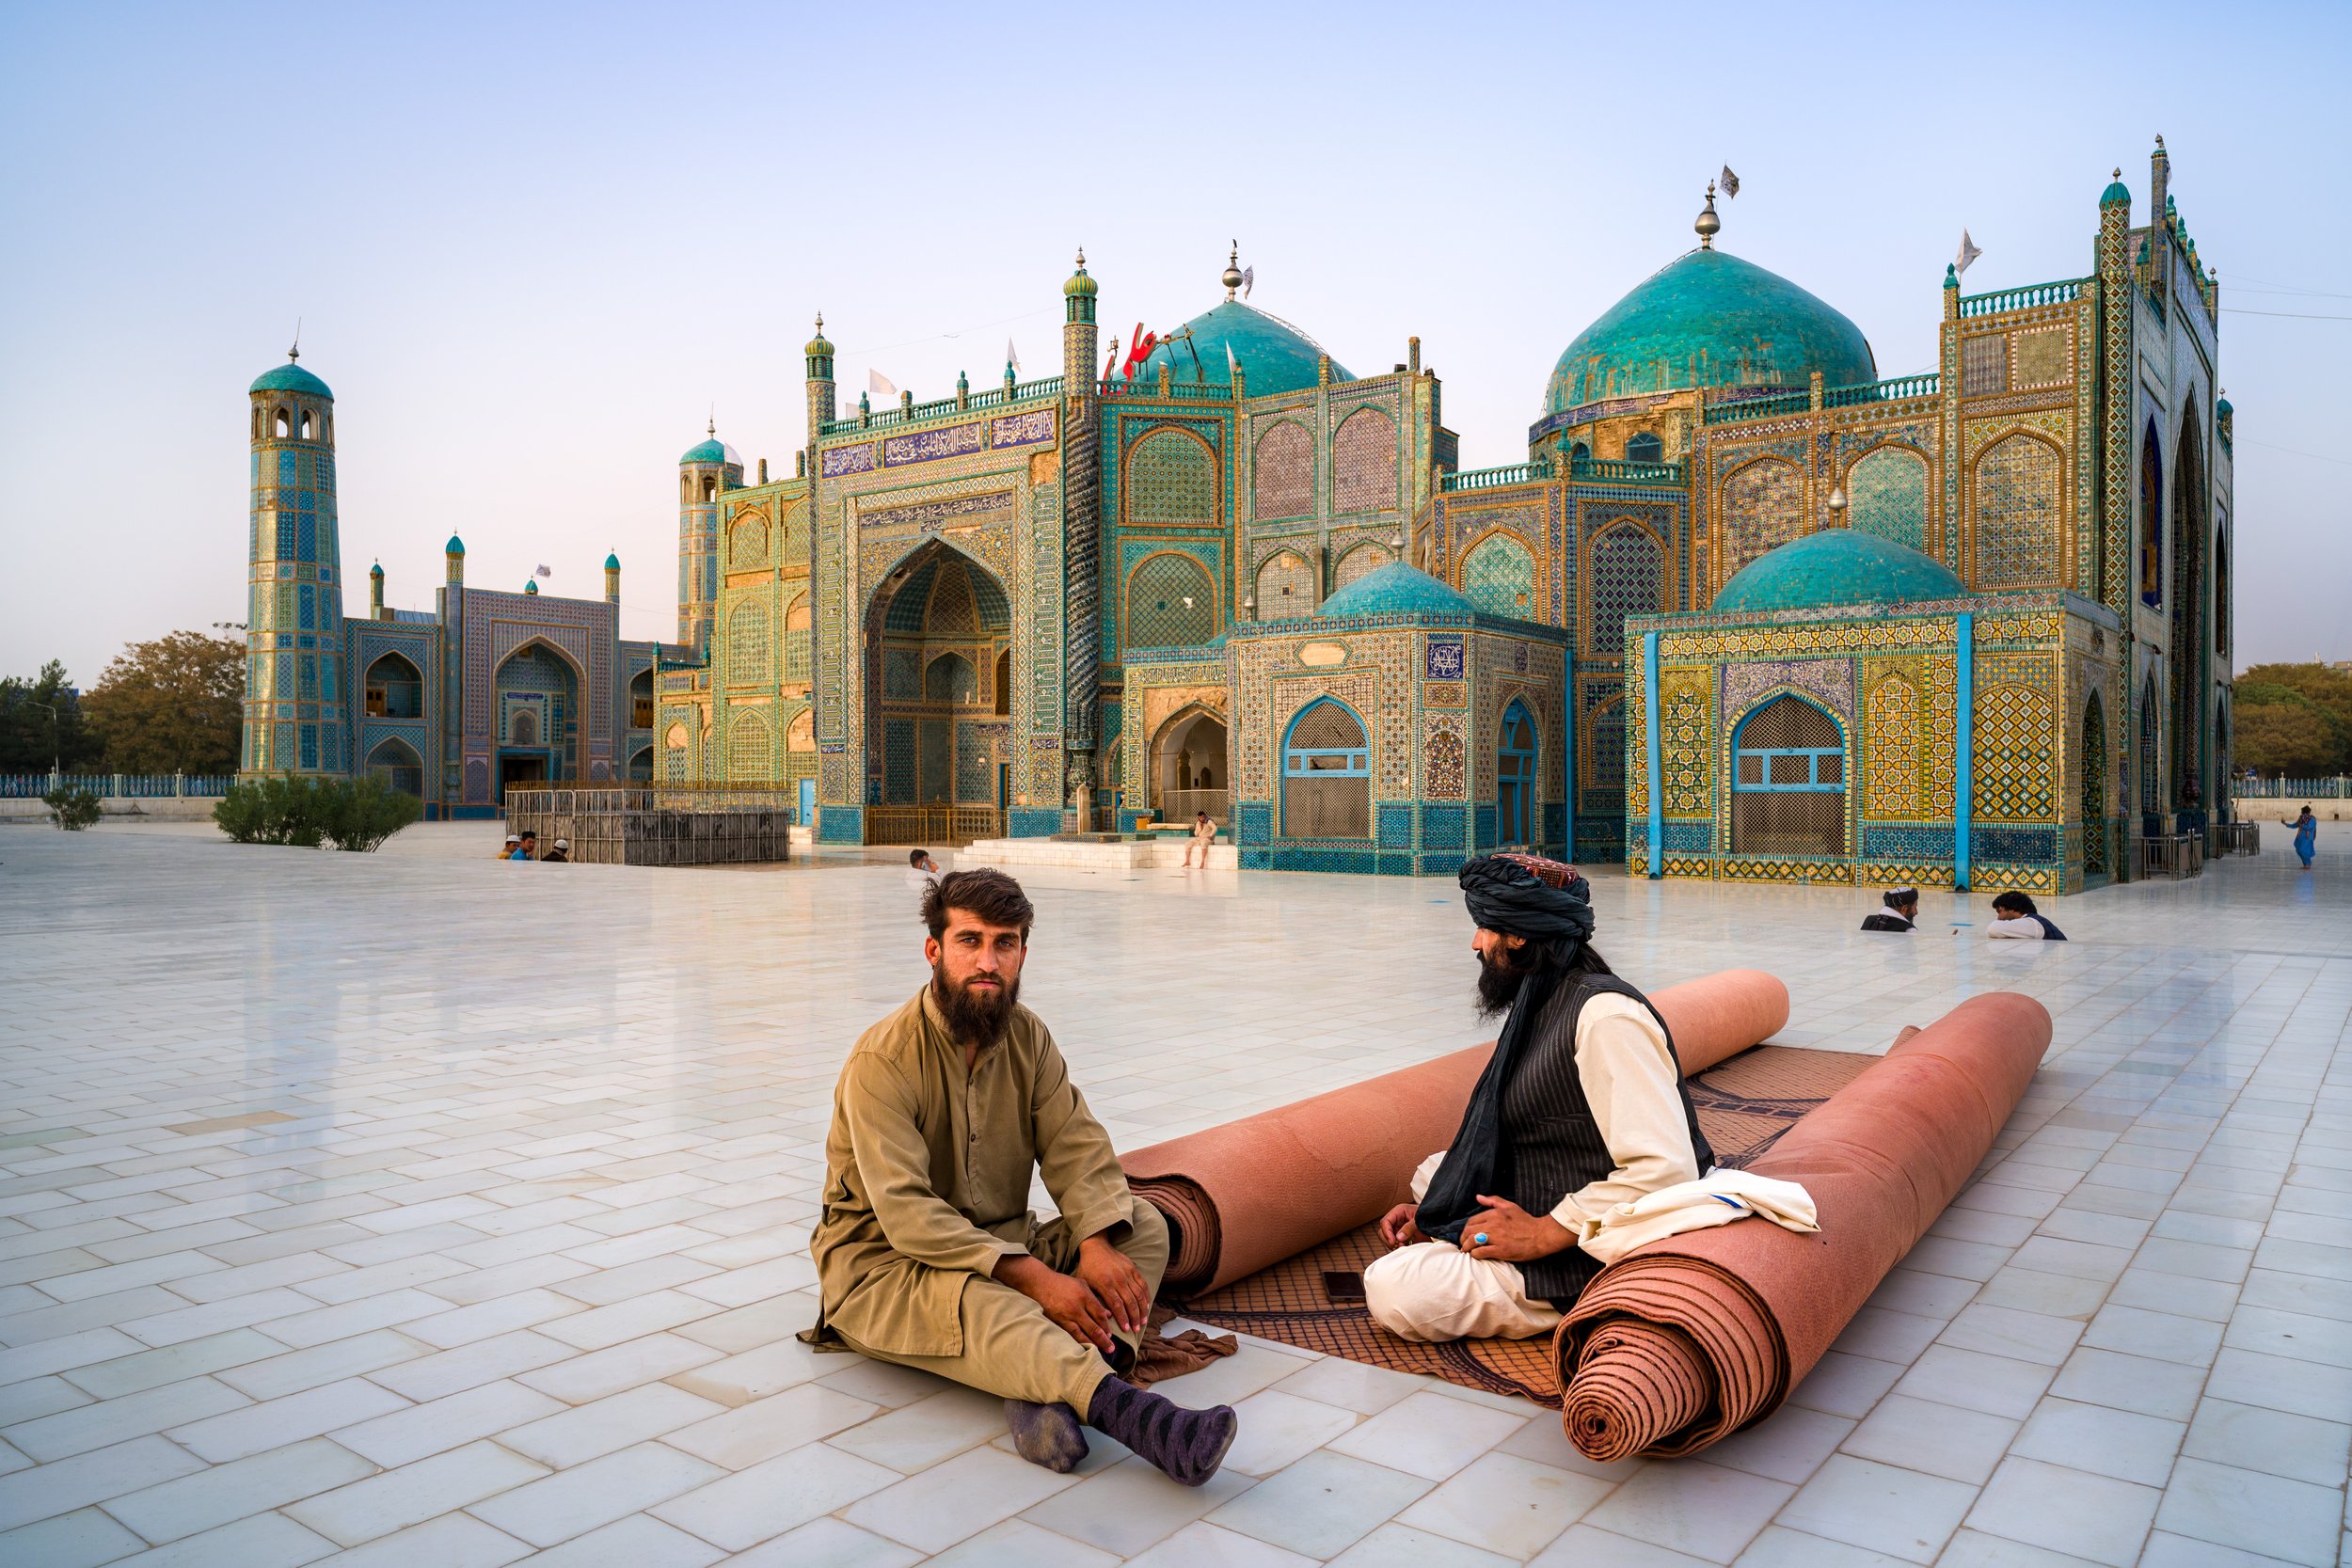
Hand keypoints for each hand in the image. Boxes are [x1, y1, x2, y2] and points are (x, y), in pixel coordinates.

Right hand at [996, 1254, 1117, 1351]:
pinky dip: (1078, 1341)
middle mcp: (1077, 1307)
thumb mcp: (1082, 1285)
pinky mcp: (1058, 1321)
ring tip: (1100, 1351)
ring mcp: (1066, 1315)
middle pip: (1093, 1327)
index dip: (1107, 1326)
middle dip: (1104, 1339)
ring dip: (1092, 1343)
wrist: (1041, 1283)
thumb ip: (1095, 1299)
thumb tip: (1108, 1314)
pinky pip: (1070, 1334)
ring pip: (1082, 1334)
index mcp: (1084, 1296)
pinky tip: (1084, 1347)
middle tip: (1111, 1349)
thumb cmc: (1064, 1283)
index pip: (1099, 1314)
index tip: (1111, 1335)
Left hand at [1074, 1235, 1149, 1334]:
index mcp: (1105, 1283)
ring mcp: (1127, 1273)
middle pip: (1130, 1302)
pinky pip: (1142, 1284)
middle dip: (1134, 1318)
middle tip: (1136, 1329)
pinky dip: (1146, 1296)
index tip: (1127, 1330)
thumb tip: (1104, 1317)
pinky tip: (1147, 1306)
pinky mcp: (1133, 1268)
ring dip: (1142, 1310)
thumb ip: (1093, 1299)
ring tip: (1143, 1321)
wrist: (1095, 1246)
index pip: (1117, 1305)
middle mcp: (1118, 1279)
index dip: (1123, 1318)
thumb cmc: (1087, 1267)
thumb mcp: (1085, 1283)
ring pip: (1139, 1295)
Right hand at [1378, 1202, 1425, 1248]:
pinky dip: (1398, 1248)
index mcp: (1398, 1211)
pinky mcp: (1403, 1237)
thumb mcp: (1420, 1220)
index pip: (1385, 1222)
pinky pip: (1396, 1244)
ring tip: (1404, 1248)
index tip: (1393, 1242)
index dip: (1387, 1232)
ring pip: (1388, 1239)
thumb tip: (1398, 1238)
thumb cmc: (1428, 1216)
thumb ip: (1409, 1227)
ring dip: (1393, 1245)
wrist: (1438, 1221)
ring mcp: (1399, 1229)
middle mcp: (1396, 1220)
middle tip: (1399, 1247)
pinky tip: (1406, 1249)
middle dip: (1389, 1240)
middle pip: (1383, 1231)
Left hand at [1461, 1195, 1573, 1262]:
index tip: (1466, 1234)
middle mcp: (1493, 1225)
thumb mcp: (1510, 1206)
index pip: (1472, 1221)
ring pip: (1472, 1242)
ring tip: (1467, 1251)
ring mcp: (1496, 1238)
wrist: (1541, 1235)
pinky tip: (1477, 1255)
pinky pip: (1481, 1252)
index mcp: (1494, 1214)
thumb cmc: (1526, 1221)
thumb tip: (1478, 1197)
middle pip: (1469, 1231)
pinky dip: (1475, 1255)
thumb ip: (1493, 1200)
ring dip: (1467, 1247)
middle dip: (1463, 1239)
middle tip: (1464, 1244)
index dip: (1466, 1229)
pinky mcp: (1501, 1250)